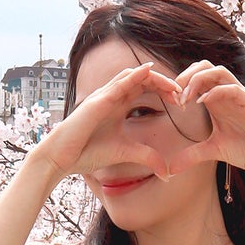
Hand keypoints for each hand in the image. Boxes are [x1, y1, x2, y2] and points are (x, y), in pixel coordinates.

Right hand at [32, 60, 182, 182]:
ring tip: (173, 85)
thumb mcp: (126, 153)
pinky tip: (148, 72)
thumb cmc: (88, 152)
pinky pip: (118, 83)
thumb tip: (167, 172)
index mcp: (119, 104)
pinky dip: (134, 75)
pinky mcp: (97, 102)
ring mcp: (104, 96)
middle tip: (182, 93)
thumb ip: (147, 157)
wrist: (62, 158)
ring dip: (154, 78)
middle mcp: (113, 96)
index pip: (145, 88)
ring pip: (133, 76)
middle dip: (164, 83)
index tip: (181, 103)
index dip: (164, 91)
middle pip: (143, 79)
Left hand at [164, 62, 244, 179]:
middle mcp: (227, 94)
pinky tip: (202, 103)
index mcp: (217, 101)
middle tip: (174, 96)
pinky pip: (232, 88)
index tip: (171, 103)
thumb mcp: (215, 151)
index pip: (196, 77)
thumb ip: (193, 155)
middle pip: (204, 66)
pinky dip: (214, 91)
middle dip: (185, 76)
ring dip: (197, 80)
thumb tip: (171, 168)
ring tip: (185, 98)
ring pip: (217, 71)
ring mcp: (240, 97)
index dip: (179, 85)